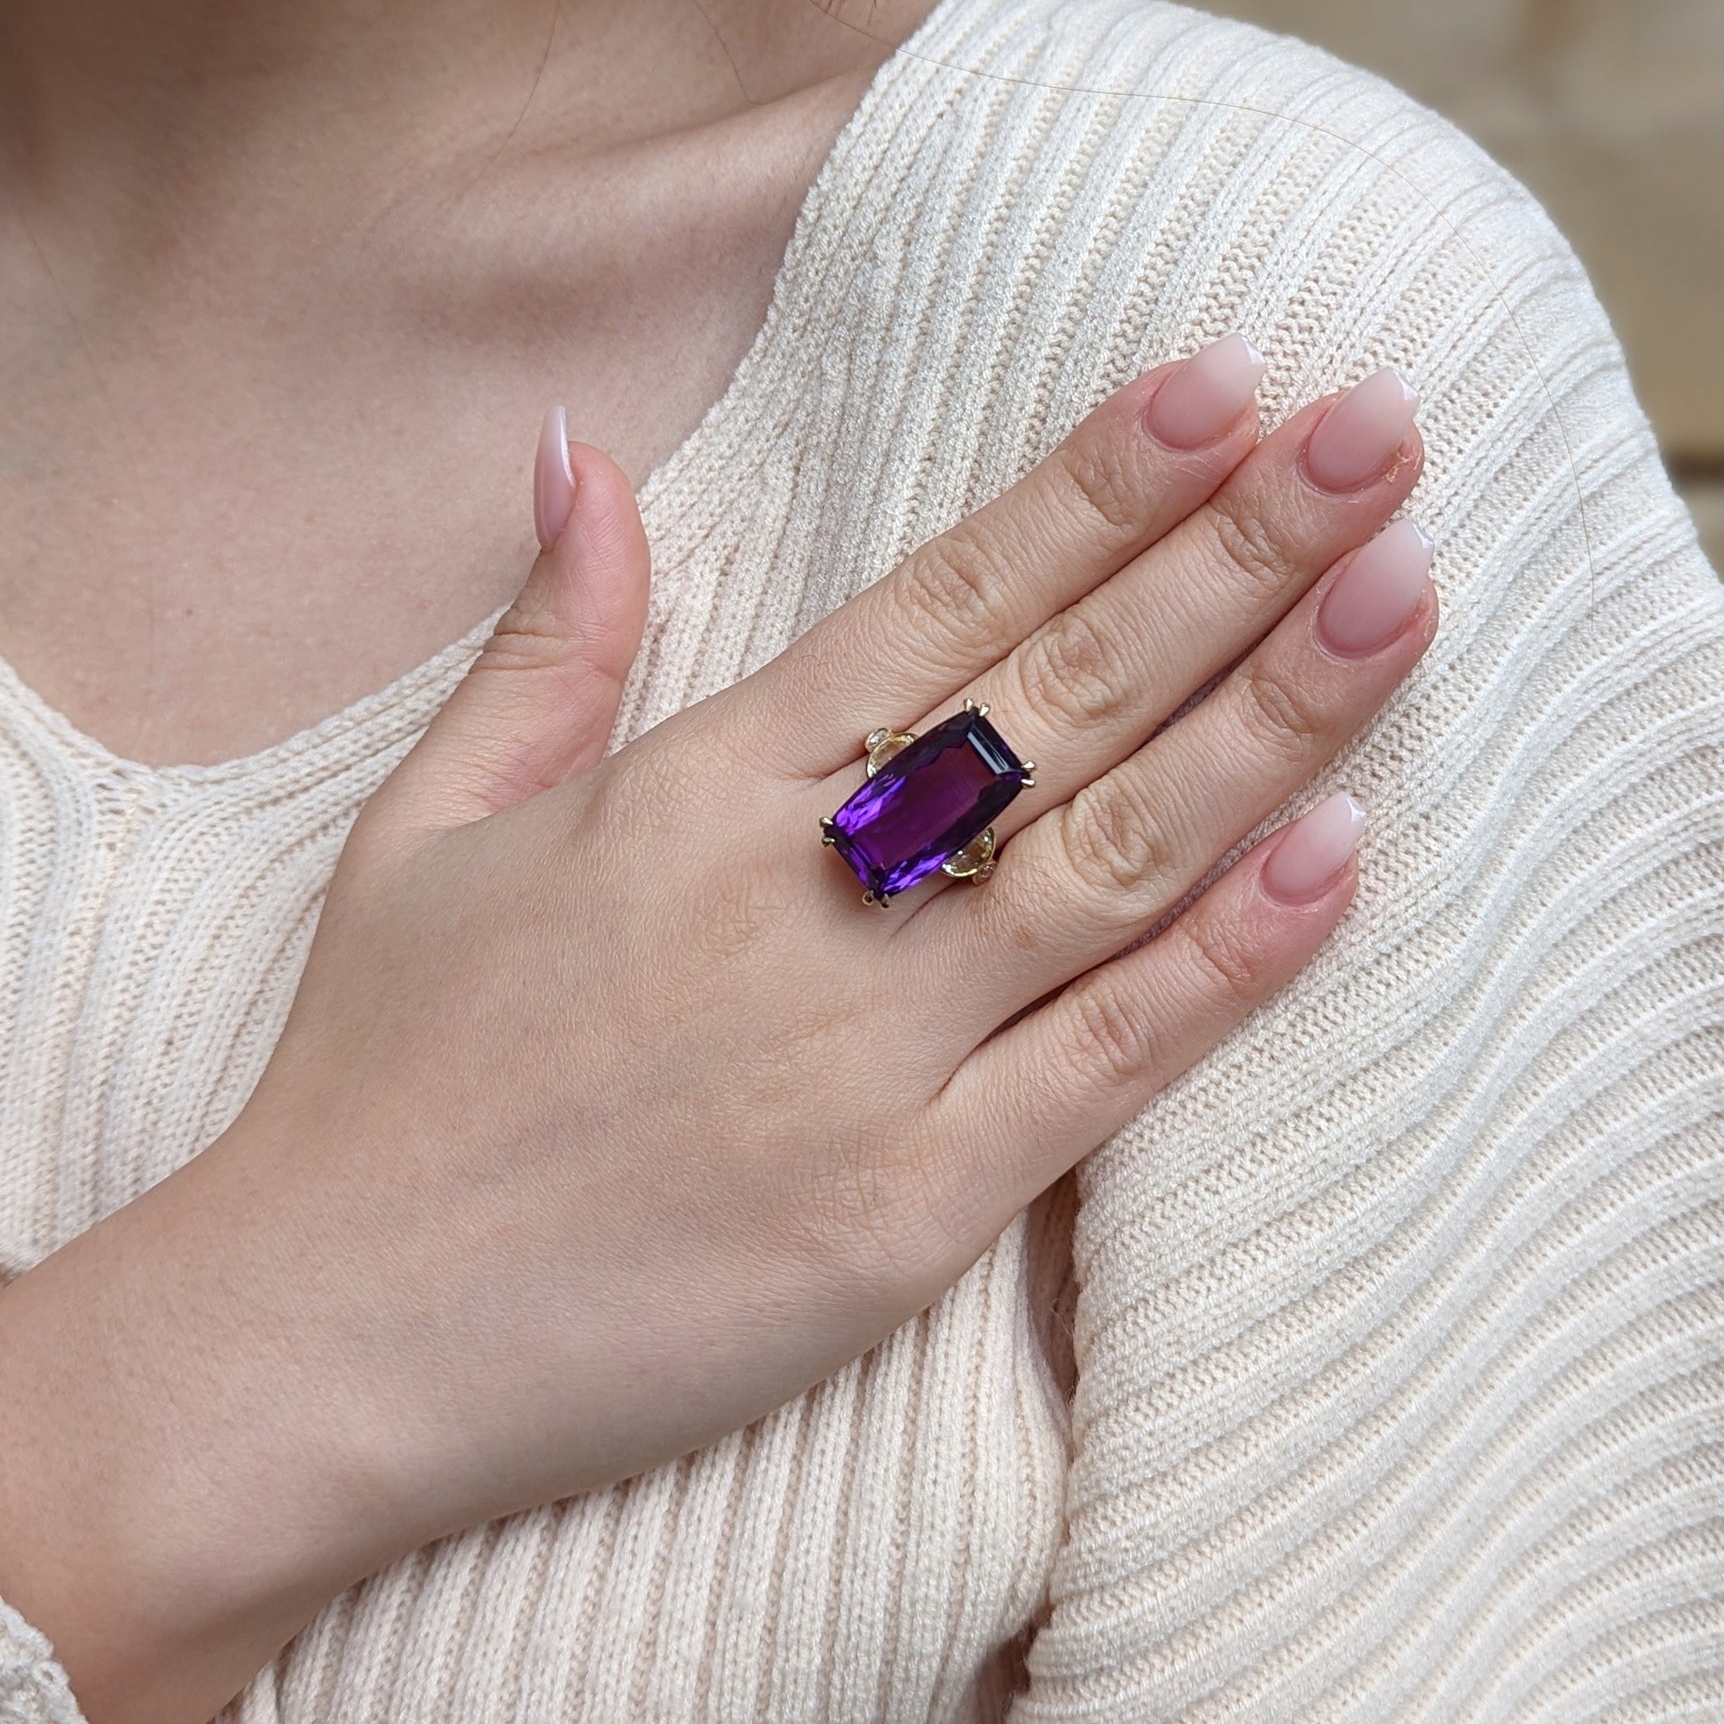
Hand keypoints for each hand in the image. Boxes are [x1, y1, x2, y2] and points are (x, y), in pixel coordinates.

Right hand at [0, 342, 1434, 1723]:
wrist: (317, 1340)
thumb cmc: (378, 1074)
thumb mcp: (432, 825)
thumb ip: (547, 637)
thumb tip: (572, 445)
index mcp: (694, 792)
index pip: (940, 603)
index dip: (1094, 487)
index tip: (1225, 383)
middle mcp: (796, 901)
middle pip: (1060, 698)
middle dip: (1235, 554)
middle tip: (1380, 434)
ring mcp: (860, 1059)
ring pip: (1112, 859)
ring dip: (1274, 721)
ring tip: (1406, 594)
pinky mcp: (899, 1218)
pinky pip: (1100, 1071)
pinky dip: (1225, 966)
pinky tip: (1340, 859)